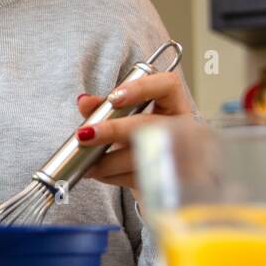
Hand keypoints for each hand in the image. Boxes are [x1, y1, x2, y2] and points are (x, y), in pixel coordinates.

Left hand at [74, 69, 191, 199]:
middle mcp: (180, 127)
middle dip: (113, 130)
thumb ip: (104, 107)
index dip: (141, 88)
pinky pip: (135, 178)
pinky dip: (110, 176)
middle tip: (85, 134)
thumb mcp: (125, 119)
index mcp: (173, 104)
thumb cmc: (140, 137)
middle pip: (150, 125)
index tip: (113, 97)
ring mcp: (178, 156)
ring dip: (106, 161)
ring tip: (85, 162)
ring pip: (140, 157)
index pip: (168, 85)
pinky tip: (97, 173)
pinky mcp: (167, 180)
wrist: (157, 173)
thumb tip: (84, 101)